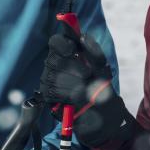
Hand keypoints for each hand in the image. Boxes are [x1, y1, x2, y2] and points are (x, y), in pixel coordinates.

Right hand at [39, 26, 132, 146]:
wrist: (102, 112)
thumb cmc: (101, 85)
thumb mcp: (102, 67)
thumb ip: (94, 51)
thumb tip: (82, 37)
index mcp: (67, 52)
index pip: (55, 41)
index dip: (61, 44)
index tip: (72, 50)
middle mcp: (55, 63)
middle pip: (54, 59)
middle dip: (73, 67)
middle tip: (87, 75)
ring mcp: (49, 79)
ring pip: (53, 76)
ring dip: (73, 83)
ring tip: (85, 88)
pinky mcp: (48, 95)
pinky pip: (52, 91)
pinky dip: (67, 95)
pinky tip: (75, 98)